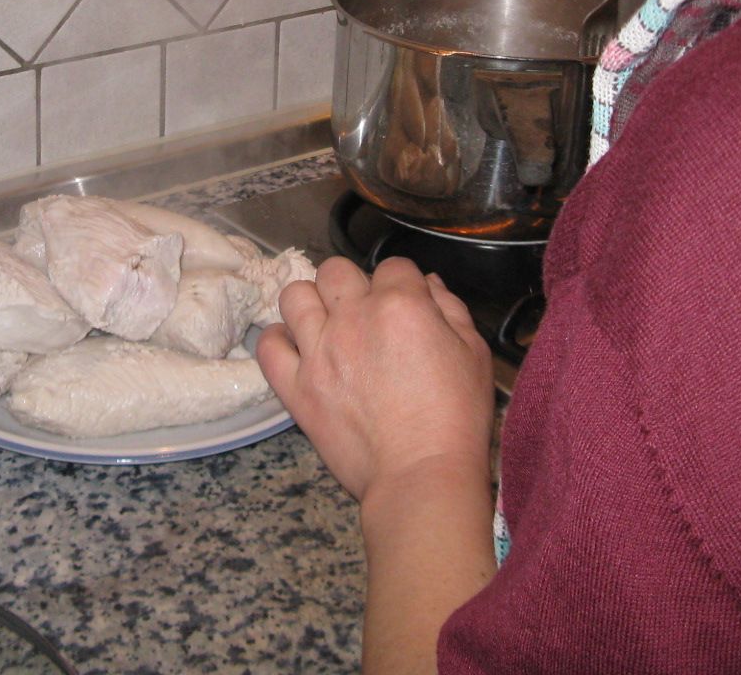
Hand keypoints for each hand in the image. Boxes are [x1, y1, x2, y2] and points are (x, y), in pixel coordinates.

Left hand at [256, 257, 494, 503]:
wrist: (421, 474)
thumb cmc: (455, 419)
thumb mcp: (473, 354)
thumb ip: (450, 309)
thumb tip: (428, 283)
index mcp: (400, 305)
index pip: (393, 266)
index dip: (403, 283)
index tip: (407, 305)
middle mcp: (353, 319)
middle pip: (335, 270)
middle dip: (351, 285)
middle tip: (364, 314)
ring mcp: (318, 351)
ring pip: (294, 295)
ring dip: (311, 304)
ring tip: (325, 326)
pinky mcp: (295, 387)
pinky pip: (268, 345)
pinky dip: (278, 341)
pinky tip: (297, 350)